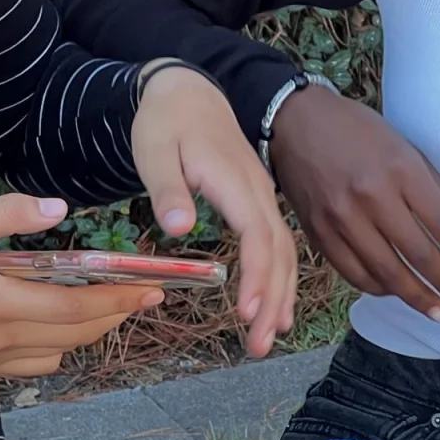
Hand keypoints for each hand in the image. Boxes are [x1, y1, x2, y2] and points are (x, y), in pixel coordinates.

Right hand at [0, 194, 161, 375]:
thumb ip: (7, 215)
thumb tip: (59, 209)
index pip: (75, 306)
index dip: (118, 298)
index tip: (150, 288)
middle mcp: (0, 339)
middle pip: (77, 333)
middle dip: (116, 314)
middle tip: (146, 295)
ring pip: (59, 352)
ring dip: (89, 331)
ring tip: (108, 305)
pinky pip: (33, 364)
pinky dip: (57, 346)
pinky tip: (58, 324)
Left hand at [132, 62, 296, 357]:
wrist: (187, 92)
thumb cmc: (167, 123)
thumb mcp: (156, 150)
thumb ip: (168, 189)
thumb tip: (179, 227)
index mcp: (235, 181)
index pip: (257, 235)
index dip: (258, 275)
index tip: (249, 312)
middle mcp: (258, 192)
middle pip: (278, 252)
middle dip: (273, 300)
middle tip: (258, 347)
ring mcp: (262, 198)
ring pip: (284, 252)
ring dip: (280, 296)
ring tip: (269, 338)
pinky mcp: (257, 203)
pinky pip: (278, 246)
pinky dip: (280, 279)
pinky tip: (274, 308)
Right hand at [267, 86, 439, 320]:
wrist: (295, 122)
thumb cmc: (357, 132)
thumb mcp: (405, 148)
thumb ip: (437, 192)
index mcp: (400, 169)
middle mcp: (371, 195)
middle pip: (418, 255)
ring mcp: (342, 217)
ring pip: (387, 273)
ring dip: (416, 297)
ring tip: (437, 310)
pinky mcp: (319, 232)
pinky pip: (354, 273)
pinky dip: (379, 288)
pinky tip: (396, 292)